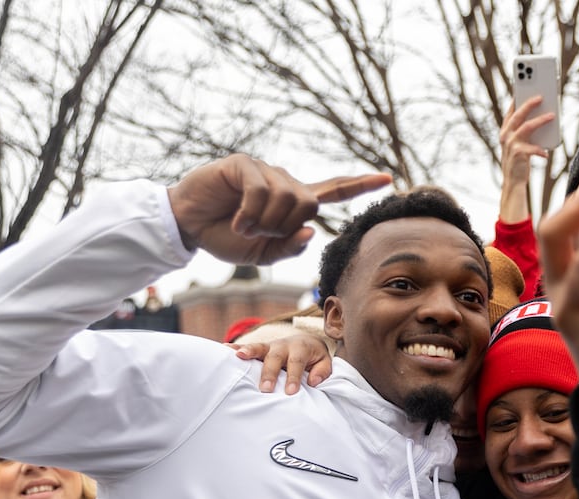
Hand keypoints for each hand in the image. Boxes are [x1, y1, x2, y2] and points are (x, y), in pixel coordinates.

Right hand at [167, 156, 390, 264]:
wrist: (190, 227)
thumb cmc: (226, 238)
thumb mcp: (262, 254)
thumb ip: (289, 248)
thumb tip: (311, 231)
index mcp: (292, 203)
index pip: (332, 191)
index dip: (359, 186)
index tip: (388, 178)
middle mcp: (283, 182)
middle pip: (308, 204)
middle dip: (285, 227)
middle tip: (259, 234)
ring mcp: (264, 171)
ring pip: (288, 198)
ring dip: (266, 223)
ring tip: (245, 226)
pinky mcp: (244, 165)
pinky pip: (261, 191)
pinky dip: (250, 214)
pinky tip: (236, 221)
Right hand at [234, 333, 332, 392]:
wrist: (307, 342)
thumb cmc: (315, 358)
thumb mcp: (325, 363)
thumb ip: (322, 372)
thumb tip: (313, 381)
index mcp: (301, 348)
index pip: (296, 363)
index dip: (293, 377)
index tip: (290, 392)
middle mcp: (284, 345)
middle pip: (275, 357)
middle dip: (269, 372)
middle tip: (265, 389)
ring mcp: (270, 346)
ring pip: (259, 348)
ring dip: (248, 352)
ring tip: (238, 357)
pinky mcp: (260, 349)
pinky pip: (247, 347)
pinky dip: (236, 348)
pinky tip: (225, 351)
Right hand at [499, 98, 554, 223]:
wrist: (513, 182)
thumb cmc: (519, 161)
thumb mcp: (519, 144)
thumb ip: (525, 131)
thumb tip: (542, 117)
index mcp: (505, 132)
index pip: (510, 112)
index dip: (517, 99)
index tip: (524, 88)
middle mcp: (505, 136)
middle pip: (518, 115)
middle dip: (529, 104)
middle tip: (541, 96)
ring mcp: (511, 144)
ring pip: (527, 127)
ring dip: (541, 120)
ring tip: (552, 116)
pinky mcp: (519, 154)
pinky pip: (534, 148)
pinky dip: (541, 150)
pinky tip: (546, 153)